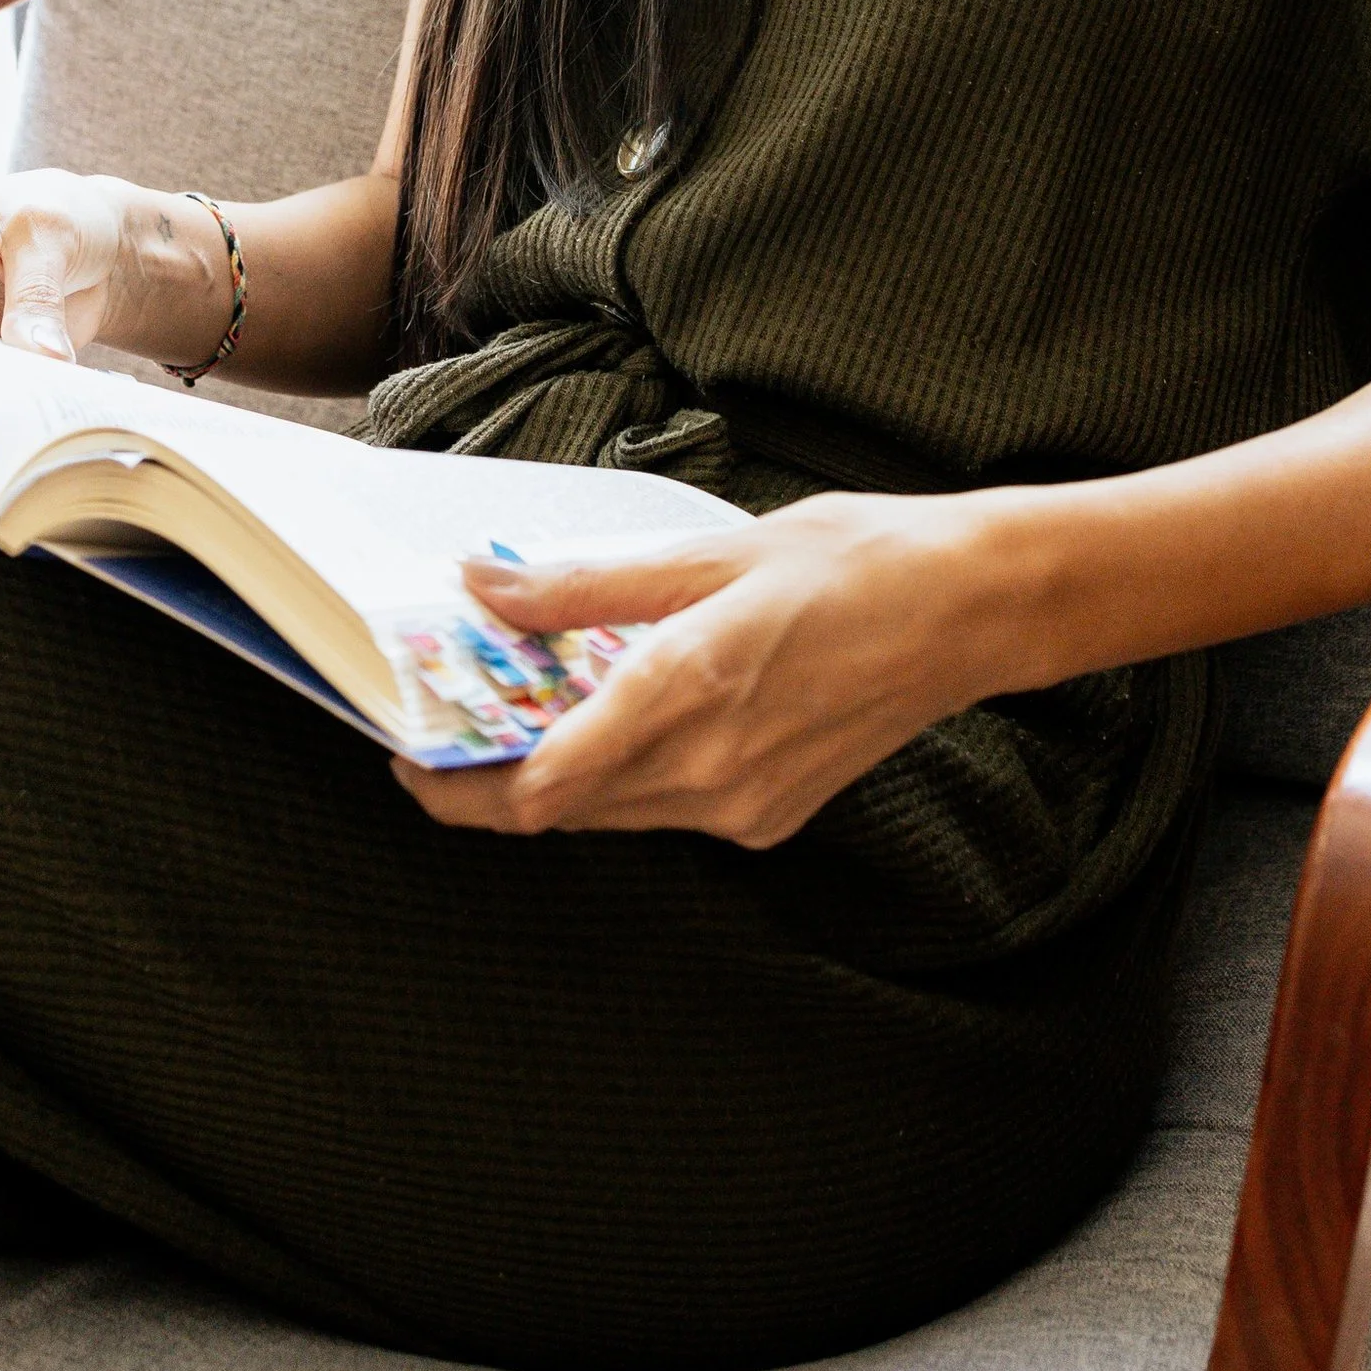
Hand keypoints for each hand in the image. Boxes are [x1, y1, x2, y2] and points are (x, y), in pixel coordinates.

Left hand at [395, 492, 991, 846]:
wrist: (966, 611)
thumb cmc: (846, 560)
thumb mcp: (705, 553)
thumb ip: (584, 587)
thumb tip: (482, 588)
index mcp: (683, 693)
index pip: (535, 789)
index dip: (454, 784)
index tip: (405, 747)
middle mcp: (707, 771)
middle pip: (558, 812)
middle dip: (487, 782)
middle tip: (442, 725)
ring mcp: (742, 806)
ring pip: (609, 814)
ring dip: (554, 777)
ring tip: (521, 708)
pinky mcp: (770, 816)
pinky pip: (666, 811)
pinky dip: (622, 775)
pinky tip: (618, 714)